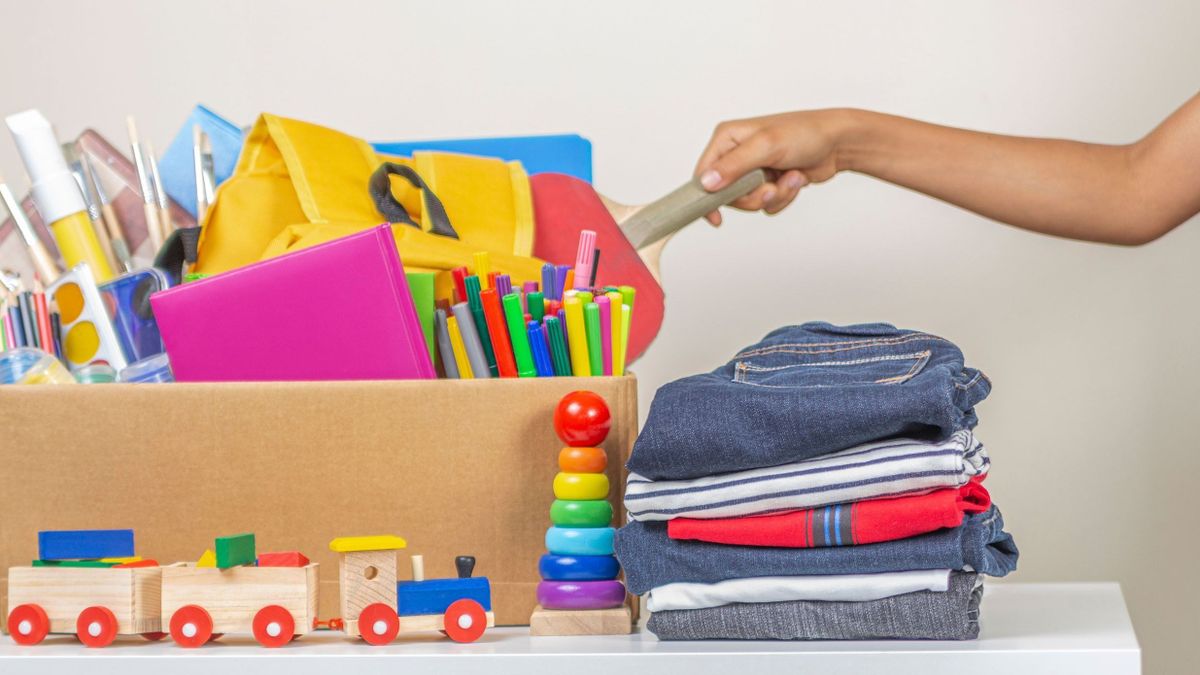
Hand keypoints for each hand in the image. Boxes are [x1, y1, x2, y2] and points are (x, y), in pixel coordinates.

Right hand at [695, 110, 850, 224]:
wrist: (838, 142)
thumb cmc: (805, 133)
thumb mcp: (766, 146)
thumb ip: (734, 166)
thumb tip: (706, 183)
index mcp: (727, 138)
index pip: (703, 173)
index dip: (706, 197)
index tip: (715, 218)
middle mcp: (736, 154)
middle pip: (726, 194)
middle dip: (753, 196)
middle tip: (770, 187)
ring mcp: (753, 169)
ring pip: (748, 202)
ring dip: (773, 196)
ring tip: (790, 178)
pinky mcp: (768, 181)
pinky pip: (765, 204)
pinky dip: (783, 197)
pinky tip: (795, 178)